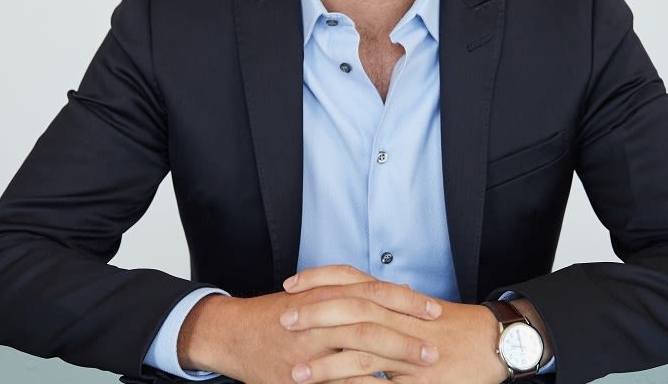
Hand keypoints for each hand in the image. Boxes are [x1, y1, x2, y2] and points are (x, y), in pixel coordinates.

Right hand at [177, 265, 442, 383]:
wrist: (233, 333)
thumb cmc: (279, 314)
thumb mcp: (312, 294)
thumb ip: (348, 292)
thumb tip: (392, 294)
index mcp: (325, 294)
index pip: (374, 293)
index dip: (406, 301)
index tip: (435, 311)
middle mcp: (319, 318)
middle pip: (371, 323)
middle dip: (406, 337)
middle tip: (434, 349)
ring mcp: (309, 349)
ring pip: (358, 354)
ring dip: (393, 363)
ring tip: (421, 371)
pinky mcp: (300, 376)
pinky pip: (339, 383)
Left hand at [282, 265, 508, 383]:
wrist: (495, 343)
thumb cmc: (454, 328)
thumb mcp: (415, 309)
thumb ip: (385, 304)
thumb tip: (352, 297)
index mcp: (397, 300)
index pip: (351, 281)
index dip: (319, 280)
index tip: (290, 284)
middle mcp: (401, 319)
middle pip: (351, 310)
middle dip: (315, 315)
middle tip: (283, 319)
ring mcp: (410, 350)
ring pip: (362, 351)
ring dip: (326, 363)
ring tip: (295, 372)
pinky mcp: (419, 379)